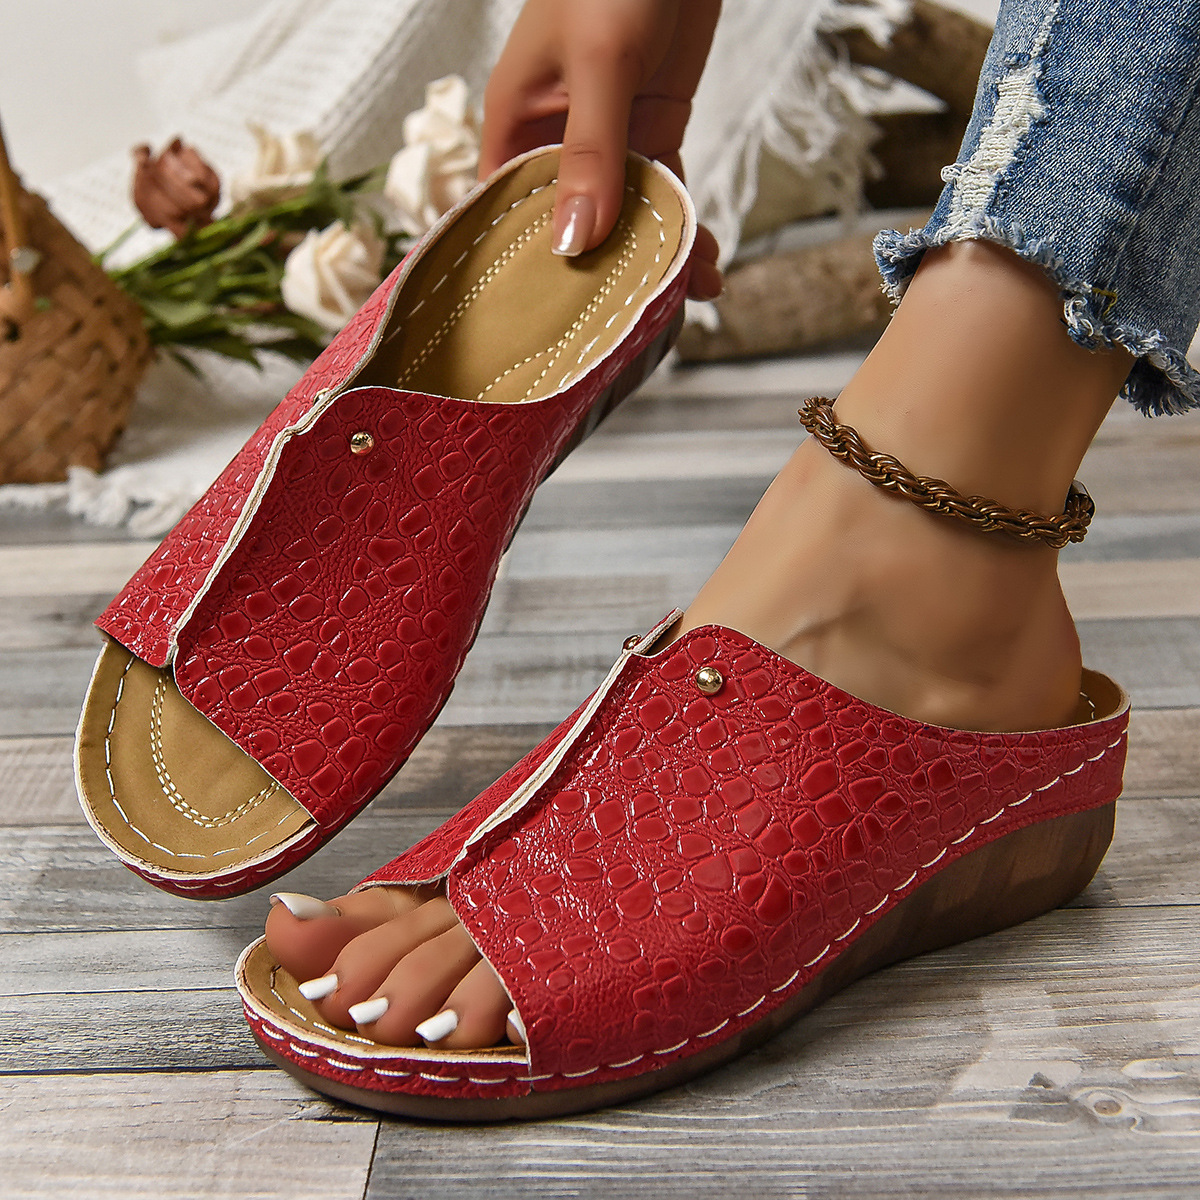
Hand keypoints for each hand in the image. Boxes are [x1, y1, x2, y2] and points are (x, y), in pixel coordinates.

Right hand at [480, 0, 722, 299]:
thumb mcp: (601, 63)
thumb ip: (593, 152)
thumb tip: (576, 243)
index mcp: (516, 124)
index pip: (505, 212)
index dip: (522, 266)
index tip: (544, 321)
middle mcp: (556, 140)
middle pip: (571, 224)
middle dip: (600, 272)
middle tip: (630, 320)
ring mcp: (608, 138)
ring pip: (625, 214)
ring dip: (655, 253)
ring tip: (688, 294)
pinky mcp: (653, 128)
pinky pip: (665, 190)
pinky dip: (684, 223)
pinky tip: (705, 258)